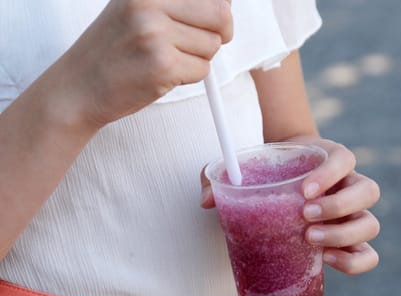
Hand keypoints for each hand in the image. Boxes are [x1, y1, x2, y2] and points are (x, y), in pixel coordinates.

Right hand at [53, 0, 232, 126]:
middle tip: (200, 42)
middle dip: (219, 32)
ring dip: (198, 57)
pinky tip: (163, 73)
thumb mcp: (135, 9)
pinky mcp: (163, 66)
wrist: (78, 86)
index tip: (212, 19)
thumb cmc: (111, 50)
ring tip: (166, 58)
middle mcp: (149, 4)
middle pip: (221, 15)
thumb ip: (176, 3)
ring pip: (213, 45)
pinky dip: (189, 76)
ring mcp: (156, 34)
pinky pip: (203, 70)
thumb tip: (225, 4)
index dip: (219, 7)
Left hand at [200, 138, 380, 275]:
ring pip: (370, 224)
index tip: (303, 189)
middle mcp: (349, 185)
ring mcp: (353, 214)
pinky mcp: (349, 240)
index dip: (330, 173)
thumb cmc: (271, 173)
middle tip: (304, 216)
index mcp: (331, 160)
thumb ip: (222, 176)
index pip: (345, 159)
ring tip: (310, 239)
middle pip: (368, 191)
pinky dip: (354, 261)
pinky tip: (326, 260)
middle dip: (338, 206)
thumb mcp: (248, 167)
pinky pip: (367, 254)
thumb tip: (206, 201)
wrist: (286, 184)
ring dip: (344, 235)